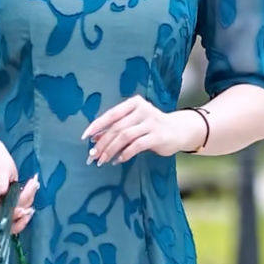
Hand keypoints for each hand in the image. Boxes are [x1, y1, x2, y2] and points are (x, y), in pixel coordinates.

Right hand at [0, 137, 39, 234]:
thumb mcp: (0, 167)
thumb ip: (1, 180)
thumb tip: (1, 192)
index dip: (11, 214)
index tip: (23, 210)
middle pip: (7, 218)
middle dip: (22, 211)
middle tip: (32, 201)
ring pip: (16, 214)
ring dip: (28, 201)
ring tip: (33, 183)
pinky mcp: (5, 204)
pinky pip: (18, 208)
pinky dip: (27, 199)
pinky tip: (31, 187)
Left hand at [81, 95, 206, 163]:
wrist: (179, 130)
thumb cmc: (151, 127)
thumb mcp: (133, 124)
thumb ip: (116, 129)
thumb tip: (95, 139)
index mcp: (134, 103)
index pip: (111, 114)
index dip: (96, 126)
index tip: (85, 137)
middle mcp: (142, 110)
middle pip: (116, 127)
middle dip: (102, 143)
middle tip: (93, 156)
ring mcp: (151, 122)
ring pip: (124, 137)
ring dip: (111, 150)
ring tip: (103, 160)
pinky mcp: (158, 136)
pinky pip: (136, 146)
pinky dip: (125, 154)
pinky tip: (118, 160)